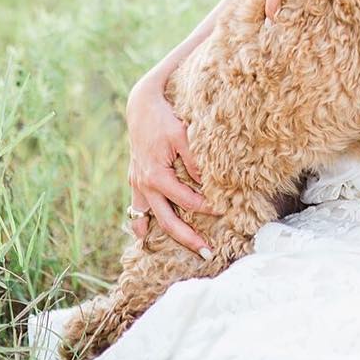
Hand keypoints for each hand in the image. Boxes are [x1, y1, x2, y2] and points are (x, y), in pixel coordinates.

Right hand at [126, 75, 218, 256]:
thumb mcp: (183, 135)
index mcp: (157, 176)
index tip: (224, 211)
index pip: (187, 201)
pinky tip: (144, 235)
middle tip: (207, 252)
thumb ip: (194, 160)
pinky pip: (136, 207)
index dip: (207, 208)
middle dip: (187, 238)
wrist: (141, 106)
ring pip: (149, 219)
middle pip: (167, 220)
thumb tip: (208, 182)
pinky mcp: (135, 180)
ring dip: (164, 234)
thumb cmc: (165, 119)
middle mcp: (144, 185)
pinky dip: (140, 222)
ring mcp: (137, 184)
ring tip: (178, 247)